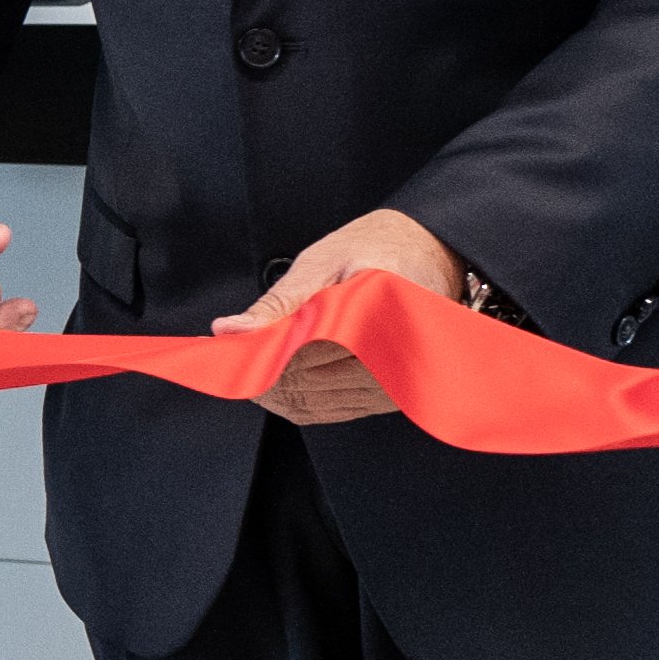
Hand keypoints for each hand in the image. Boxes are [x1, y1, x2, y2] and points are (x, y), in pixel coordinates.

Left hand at [213, 207, 466, 421]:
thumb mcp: (322, 262)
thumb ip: (278, 303)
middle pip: (310, 384)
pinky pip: (338, 409)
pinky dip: (304, 403)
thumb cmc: (377, 250)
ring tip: (253, 372)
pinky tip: (281, 388)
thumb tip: (230, 330)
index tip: (234, 354)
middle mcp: (392, 357)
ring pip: (320, 403)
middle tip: (234, 363)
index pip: (305, 354)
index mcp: (376, 316)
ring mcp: (394, 382)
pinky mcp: (391, 394)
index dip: (264, 359)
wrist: (428, 253)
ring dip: (280, 394)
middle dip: (266, 378)